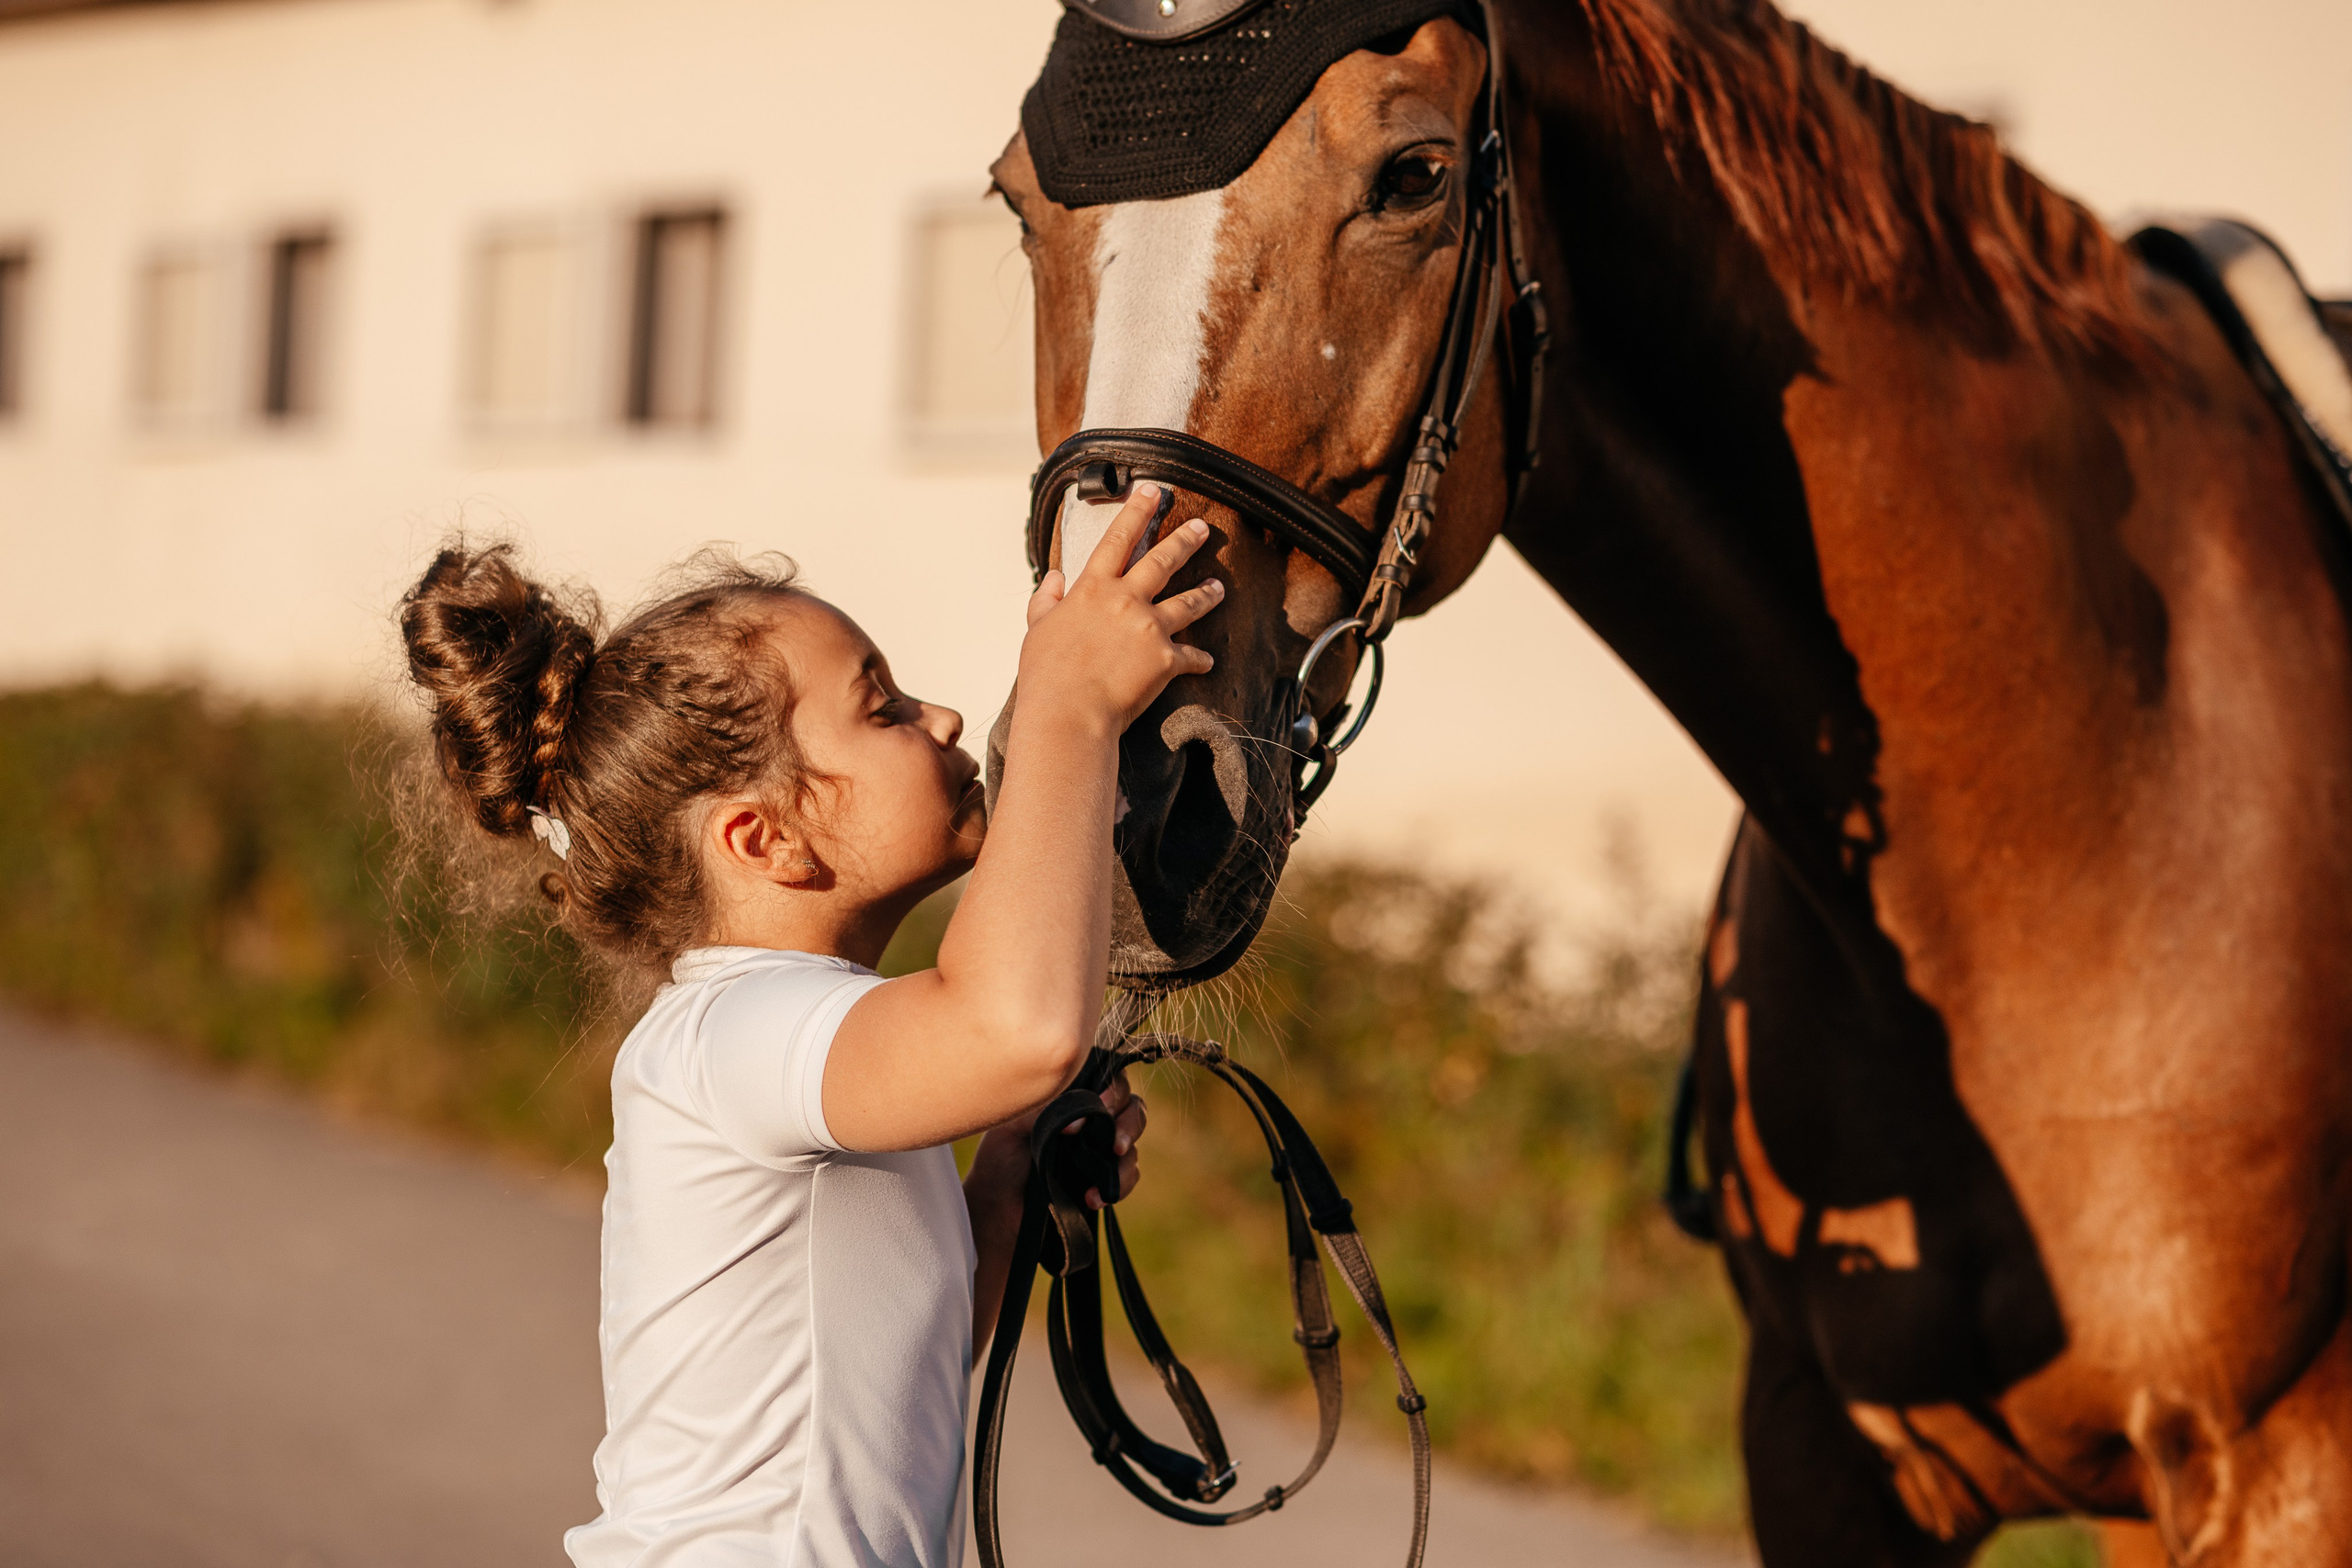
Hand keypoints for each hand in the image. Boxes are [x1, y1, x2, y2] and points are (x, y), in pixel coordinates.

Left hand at [969, 1070, 1148, 1211]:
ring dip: (1126, 1160)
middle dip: (1130, 1123)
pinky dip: (1119, 1186)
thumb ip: (1045, 1110)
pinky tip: (1093, 1198)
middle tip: (1115, 1143)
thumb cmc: (998, 1159)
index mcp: (1070, 1098)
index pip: (1108, 1079)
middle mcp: (1090, 1121)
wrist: (995, 1208)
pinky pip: (1128, 1178)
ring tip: (1110, 1171)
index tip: (1102, 1104)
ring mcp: (1099, 1151)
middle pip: (1132, 1108)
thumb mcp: (1012, 1126)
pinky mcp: (1103, 1181)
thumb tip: (1079, 1114)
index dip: (1113, 1089)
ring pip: (1132, 1145)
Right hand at [1019, 484, 1224, 731]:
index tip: (1152, 490)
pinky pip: (1191, 656)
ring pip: (1188, 601)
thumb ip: (1046, 601)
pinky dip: (1200, 659)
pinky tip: (1208, 662)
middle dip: (1185, 540)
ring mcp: (1149, 628)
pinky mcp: (1166, 659)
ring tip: (1218, 587)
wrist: (1068, 714)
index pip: (1118, 538)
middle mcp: (1125, 600)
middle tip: (1202, 528)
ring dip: (1206, 593)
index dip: (1136, 511)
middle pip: (1163, 560)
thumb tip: (1053, 579)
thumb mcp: (1037, 630)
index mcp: (1092, 589)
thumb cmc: (1046, 675)